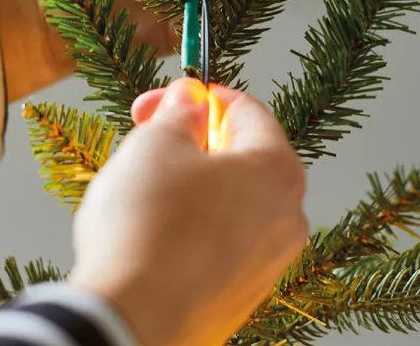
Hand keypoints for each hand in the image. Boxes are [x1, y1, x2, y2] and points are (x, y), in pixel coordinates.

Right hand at [69, 78, 307, 345]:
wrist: (132, 323)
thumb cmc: (148, 226)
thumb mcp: (158, 143)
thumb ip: (181, 112)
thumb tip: (191, 99)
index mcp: (276, 169)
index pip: (247, 110)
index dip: (202, 95)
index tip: (170, 97)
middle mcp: (287, 216)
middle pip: (242, 155)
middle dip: (194, 138)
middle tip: (150, 133)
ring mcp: (268, 262)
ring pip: (231, 199)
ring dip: (191, 180)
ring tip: (144, 182)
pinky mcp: (242, 295)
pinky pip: (222, 240)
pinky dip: (194, 222)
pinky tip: (154, 228)